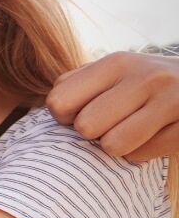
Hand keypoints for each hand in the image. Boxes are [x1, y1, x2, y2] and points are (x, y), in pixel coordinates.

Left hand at [47, 51, 178, 160]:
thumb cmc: (147, 85)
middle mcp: (143, 76)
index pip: (59, 100)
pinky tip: (156, 134)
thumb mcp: (116, 73)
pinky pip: (142, 155)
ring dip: (118, 146)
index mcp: (116, 62)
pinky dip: (143, 152)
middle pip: (85, 126)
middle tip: (113, 123)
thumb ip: (77, 84)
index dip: (64, 117)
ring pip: (112, 145)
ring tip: (133, 130)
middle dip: (93, 133)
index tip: (80, 113)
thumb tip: (50, 106)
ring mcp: (170, 100)